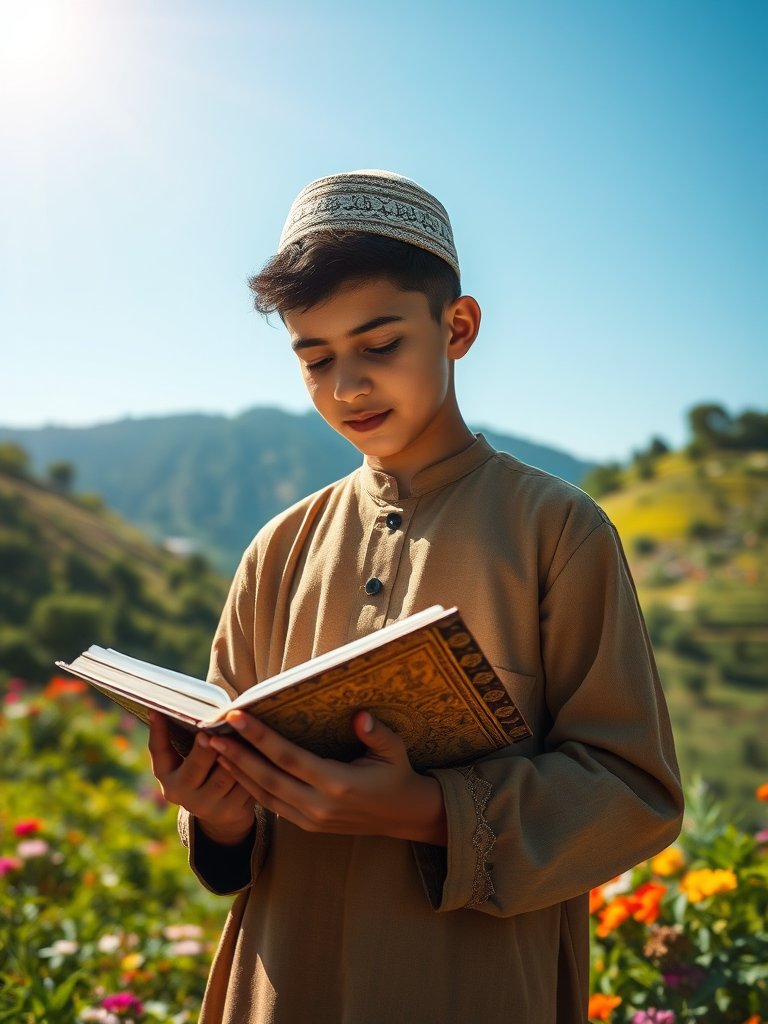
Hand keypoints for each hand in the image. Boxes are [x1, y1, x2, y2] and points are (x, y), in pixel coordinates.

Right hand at [147, 710, 255, 844]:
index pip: (159, 750)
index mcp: (166, 774)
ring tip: (245, 734)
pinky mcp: (229, 812)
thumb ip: (192, 736)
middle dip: (204, 750)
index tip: (157, 709)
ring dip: (236, 755)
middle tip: (210, 733)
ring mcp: (205, 806)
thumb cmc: (206, 768)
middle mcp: (180, 793)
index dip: (158, 730)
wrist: (222, 809)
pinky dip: (253, 769)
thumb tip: (198, 702)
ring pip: (224, 777)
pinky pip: (244, 787)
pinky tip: (262, 753)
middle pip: (195, 767)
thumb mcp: (191, 757)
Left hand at [208, 710, 447, 845]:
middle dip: (237, 754)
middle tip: (211, 733)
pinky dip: (250, 788)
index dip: (261, 738)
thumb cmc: (397, 775)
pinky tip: (234, 770)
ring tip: (214, 749)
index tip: (238, 717)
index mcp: (338, 785)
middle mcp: (320, 806)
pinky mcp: (308, 826)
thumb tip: (359, 715)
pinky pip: (272, 806)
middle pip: (268, 778)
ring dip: (237, 772)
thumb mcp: (395, 751)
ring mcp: (312, 819)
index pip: (289, 758)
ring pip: (265, 795)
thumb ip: (377, 734)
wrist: (404, 816)